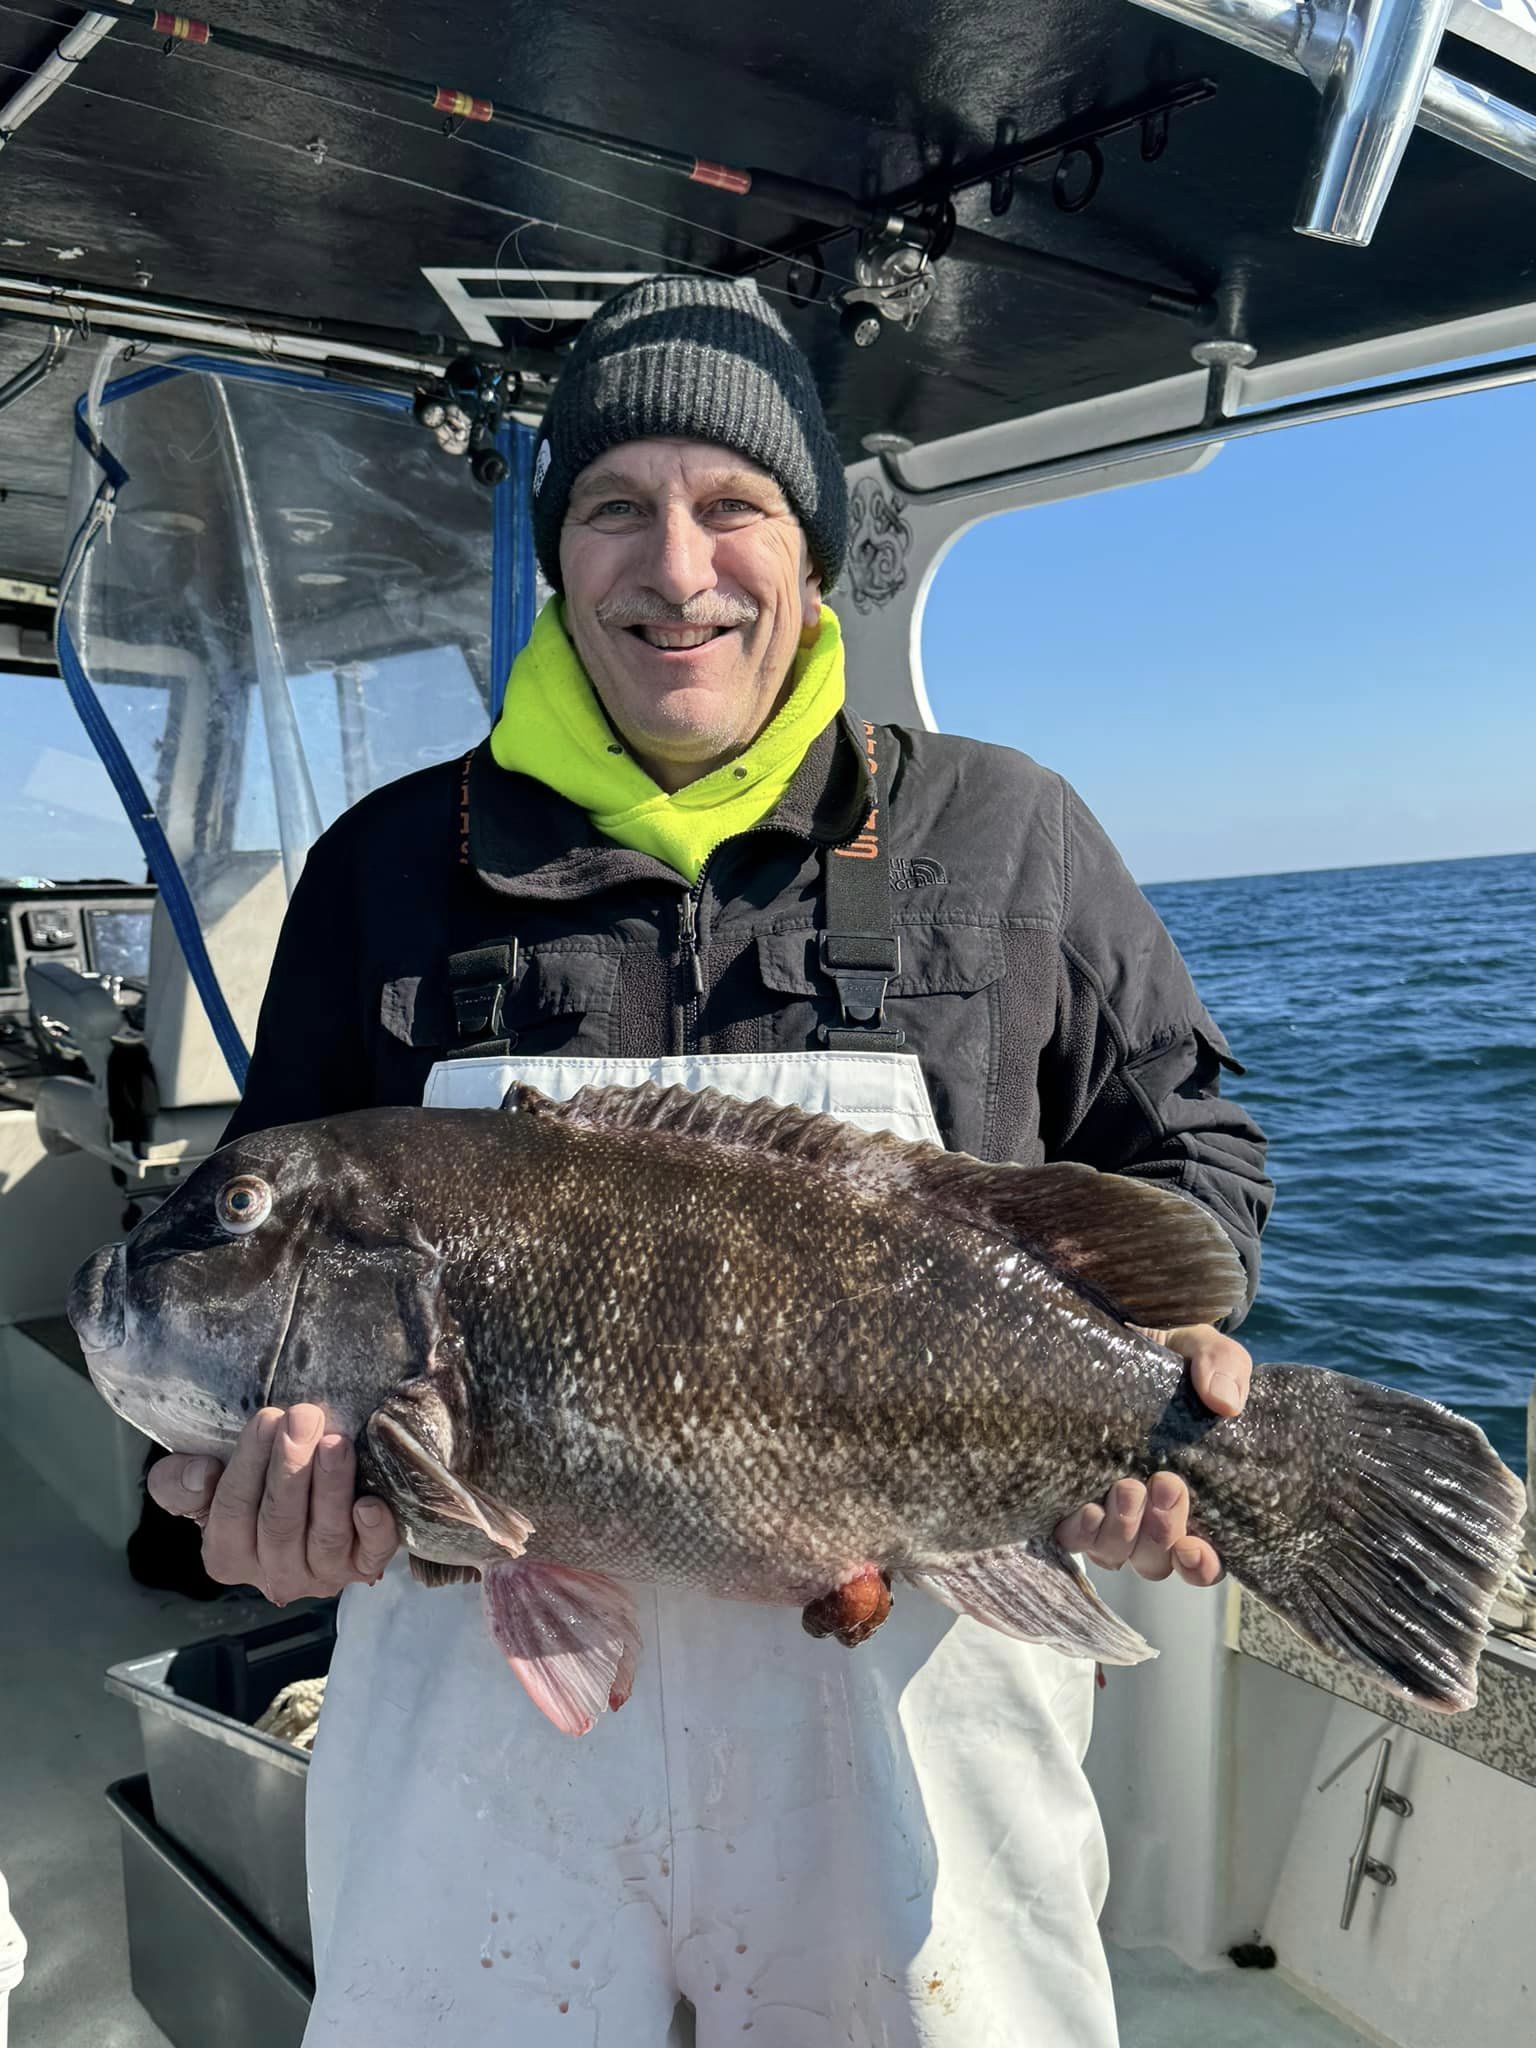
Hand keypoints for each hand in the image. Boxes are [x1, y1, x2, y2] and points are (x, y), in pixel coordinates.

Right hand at [147, 1404, 399, 1603]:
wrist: (304, 1501)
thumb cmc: (250, 1487)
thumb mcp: (203, 1485)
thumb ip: (178, 1482)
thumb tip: (201, 1472)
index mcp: (227, 1555)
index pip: (232, 1511)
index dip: (249, 1464)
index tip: (267, 1417)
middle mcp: (274, 1574)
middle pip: (280, 1524)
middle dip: (292, 1468)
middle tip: (303, 1418)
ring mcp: (322, 1573)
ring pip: (325, 1536)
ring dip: (331, 1488)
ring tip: (336, 1443)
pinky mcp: (363, 1564)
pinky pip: (371, 1554)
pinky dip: (374, 1531)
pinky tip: (371, 1502)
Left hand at [1053, 1324, 1251, 1585]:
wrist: (1110, 1335)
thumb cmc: (1163, 1356)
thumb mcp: (1197, 1348)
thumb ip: (1222, 1366)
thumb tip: (1226, 1403)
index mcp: (1191, 1496)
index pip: (1200, 1560)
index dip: (1200, 1567)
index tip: (1196, 1549)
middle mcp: (1146, 1516)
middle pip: (1155, 1561)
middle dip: (1163, 1533)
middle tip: (1166, 1484)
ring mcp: (1105, 1510)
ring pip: (1114, 1554)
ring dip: (1123, 1532)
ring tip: (1127, 1486)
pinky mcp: (1065, 1496)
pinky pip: (1072, 1537)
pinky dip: (1082, 1532)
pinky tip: (1088, 1508)